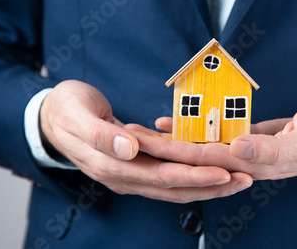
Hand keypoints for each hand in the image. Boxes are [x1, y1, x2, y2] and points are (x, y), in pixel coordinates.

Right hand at [39, 80, 252, 202]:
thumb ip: (100, 134)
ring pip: (174, 185)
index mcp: (112, 165)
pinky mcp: (135, 164)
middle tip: (245, 180)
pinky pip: (167, 173)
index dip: (194, 177)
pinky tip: (211, 167)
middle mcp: (124, 175)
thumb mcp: (77, 114)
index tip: (224, 173)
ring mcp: (130, 172)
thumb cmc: (65, 109)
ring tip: (237, 178)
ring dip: (206, 184)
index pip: (161, 177)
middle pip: (175, 188)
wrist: (51, 116)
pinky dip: (191, 173)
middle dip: (211, 186)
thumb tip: (130, 149)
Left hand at [148, 101, 296, 180]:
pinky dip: (196, 128)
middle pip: (194, 155)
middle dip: (160, 148)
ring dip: (171, 140)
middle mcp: (246, 160)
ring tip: (141, 132)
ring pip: (202, 145)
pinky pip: (218, 134)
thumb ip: (273, 149)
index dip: (170, 151)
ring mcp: (248, 150)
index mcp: (255, 162)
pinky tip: (176, 122)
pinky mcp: (253, 137)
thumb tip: (236, 149)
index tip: (141, 144)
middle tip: (127, 137)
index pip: (203, 158)